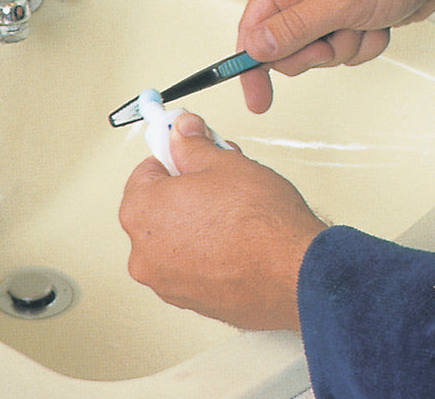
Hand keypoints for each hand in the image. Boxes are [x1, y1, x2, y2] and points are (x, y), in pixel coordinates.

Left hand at [119, 112, 325, 330]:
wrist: (293, 272)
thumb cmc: (260, 224)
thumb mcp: (223, 163)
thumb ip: (193, 145)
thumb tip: (184, 133)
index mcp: (141, 212)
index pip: (145, 171)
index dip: (175, 158)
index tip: (190, 154)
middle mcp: (144, 253)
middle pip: (159, 208)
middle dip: (186, 192)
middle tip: (218, 181)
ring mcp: (167, 283)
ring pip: (175, 241)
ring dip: (196, 225)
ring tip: (232, 213)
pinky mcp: (193, 302)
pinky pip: (192, 268)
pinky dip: (207, 255)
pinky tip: (235, 242)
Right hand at [237, 0, 434, 112]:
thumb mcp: (341, 0)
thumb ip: (295, 27)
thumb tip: (256, 47)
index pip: (252, 29)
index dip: (249, 64)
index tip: (255, 96)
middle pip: (284, 49)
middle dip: (314, 54)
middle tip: (333, 41)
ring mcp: (324, 8)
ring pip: (318, 55)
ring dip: (346, 49)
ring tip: (364, 23)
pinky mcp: (346, 19)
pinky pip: (344, 52)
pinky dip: (364, 46)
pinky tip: (376, 24)